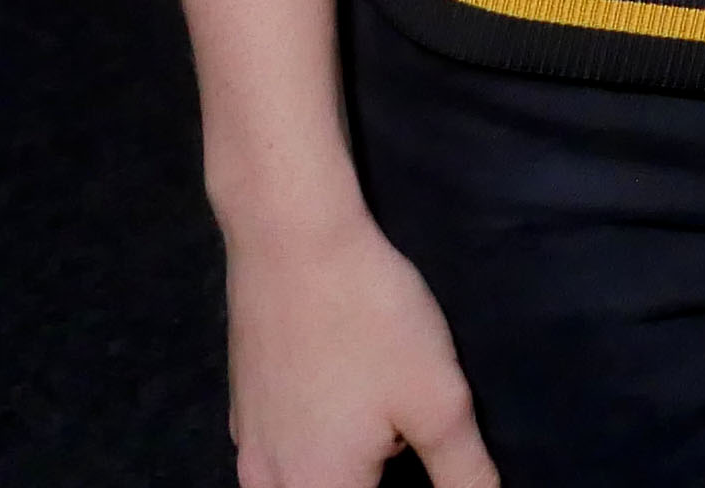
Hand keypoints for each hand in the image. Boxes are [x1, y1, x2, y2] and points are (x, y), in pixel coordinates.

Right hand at [221, 210, 497, 487]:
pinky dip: (314, 449)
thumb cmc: (371, 321)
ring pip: (299, 480)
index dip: (410, 485)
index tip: (421, 455)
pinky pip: (280, 455)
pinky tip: (344, 406)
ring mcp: (247, 446)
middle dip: (375, 476)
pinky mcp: (242, 410)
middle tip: (405, 442)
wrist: (290, 241)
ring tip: (383, 434)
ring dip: (342, 470)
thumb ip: (462, 471)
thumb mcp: (438, 402)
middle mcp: (269, 482)